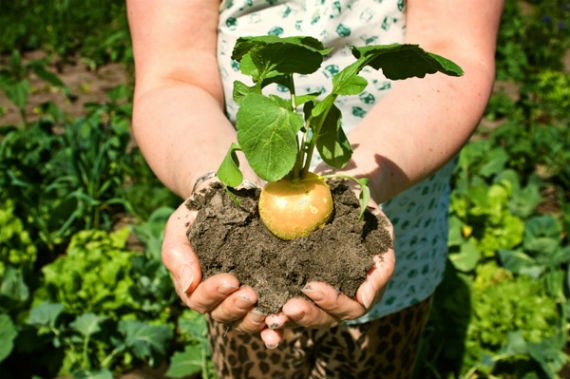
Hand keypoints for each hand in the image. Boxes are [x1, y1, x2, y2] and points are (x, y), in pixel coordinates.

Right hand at [162, 197, 266, 334]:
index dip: (213, 293)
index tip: (230, 280)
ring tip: (269, 311)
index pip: (200, 299)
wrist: (223, 197)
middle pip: (224, 315)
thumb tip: (189, 284)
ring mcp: (242, 298)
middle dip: (236, 308)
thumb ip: (178, 255)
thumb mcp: (179, 229)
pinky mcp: (265, 292)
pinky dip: (275, 322)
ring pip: (246, 321)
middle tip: (250, 294)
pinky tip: (285, 318)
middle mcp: (219, 298)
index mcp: (196, 287)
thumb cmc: (196, 216)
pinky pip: (269, 313)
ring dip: (256, 319)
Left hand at [265, 202, 394, 331]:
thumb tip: (365, 300)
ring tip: (270, 315)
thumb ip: (380, 267)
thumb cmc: (366, 218)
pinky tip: (256, 310)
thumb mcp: (382, 236)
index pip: (347, 308)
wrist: (344, 198)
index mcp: (358, 293)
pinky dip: (269, 311)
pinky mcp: (291, 285)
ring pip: (300, 317)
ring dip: (285, 319)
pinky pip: (281, 303)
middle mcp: (335, 300)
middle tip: (288, 307)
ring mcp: (313, 296)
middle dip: (305, 315)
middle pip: (322, 319)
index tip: (311, 287)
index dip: (330, 302)